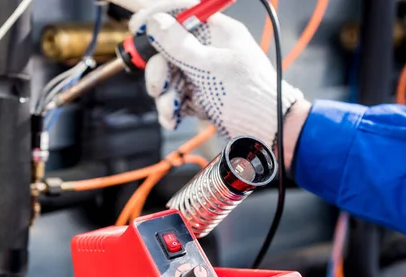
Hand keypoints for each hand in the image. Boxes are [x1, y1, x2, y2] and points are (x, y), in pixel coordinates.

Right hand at [128, 0, 303, 148]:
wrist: (268, 134)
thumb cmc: (249, 97)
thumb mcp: (210, 68)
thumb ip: (179, 45)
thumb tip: (155, 22)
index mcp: (218, 33)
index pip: (183, 12)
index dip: (158, 16)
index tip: (137, 27)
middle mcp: (210, 52)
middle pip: (169, 49)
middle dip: (159, 70)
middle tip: (157, 85)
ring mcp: (205, 76)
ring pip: (170, 77)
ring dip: (164, 95)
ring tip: (171, 109)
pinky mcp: (202, 97)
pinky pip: (177, 97)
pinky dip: (172, 109)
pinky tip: (173, 119)